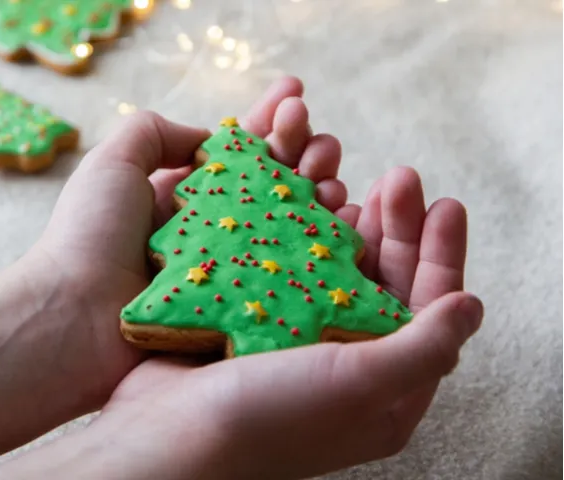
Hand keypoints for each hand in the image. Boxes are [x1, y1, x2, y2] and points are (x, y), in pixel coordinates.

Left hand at [28, 76, 351, 403]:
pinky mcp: (242, 308)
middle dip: (303, 155)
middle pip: (272, 185)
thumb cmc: (89, 235)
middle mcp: (209, 231)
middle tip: (325, 145)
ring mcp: (229, 271)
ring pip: (289, 226)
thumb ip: (158, 134)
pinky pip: (293, 272)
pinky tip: (347, 221)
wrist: (74, 318)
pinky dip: (323, 245)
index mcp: (180, 196)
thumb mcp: (113, 161)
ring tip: (332, 178)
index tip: (296, 95)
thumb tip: (210, 138)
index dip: (268, 123)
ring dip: (318, 194)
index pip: (236, 153)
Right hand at [81, 170, 481, 478]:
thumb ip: (423, 347)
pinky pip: (285, 264)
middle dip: (396, 229)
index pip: (429, 313)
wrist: (165, 432)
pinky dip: (296, 231)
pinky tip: (299, 202)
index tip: (444, 205)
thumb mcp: (360, 385)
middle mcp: (342, 363)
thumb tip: (471, 306)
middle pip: (383, 282)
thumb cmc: (268, 418)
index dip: (441, 257)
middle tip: (398, 177)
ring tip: (348, 181)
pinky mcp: (251, 319)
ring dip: (346, 222)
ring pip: (333, 267)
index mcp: (382, 389)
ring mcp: (294, 340)